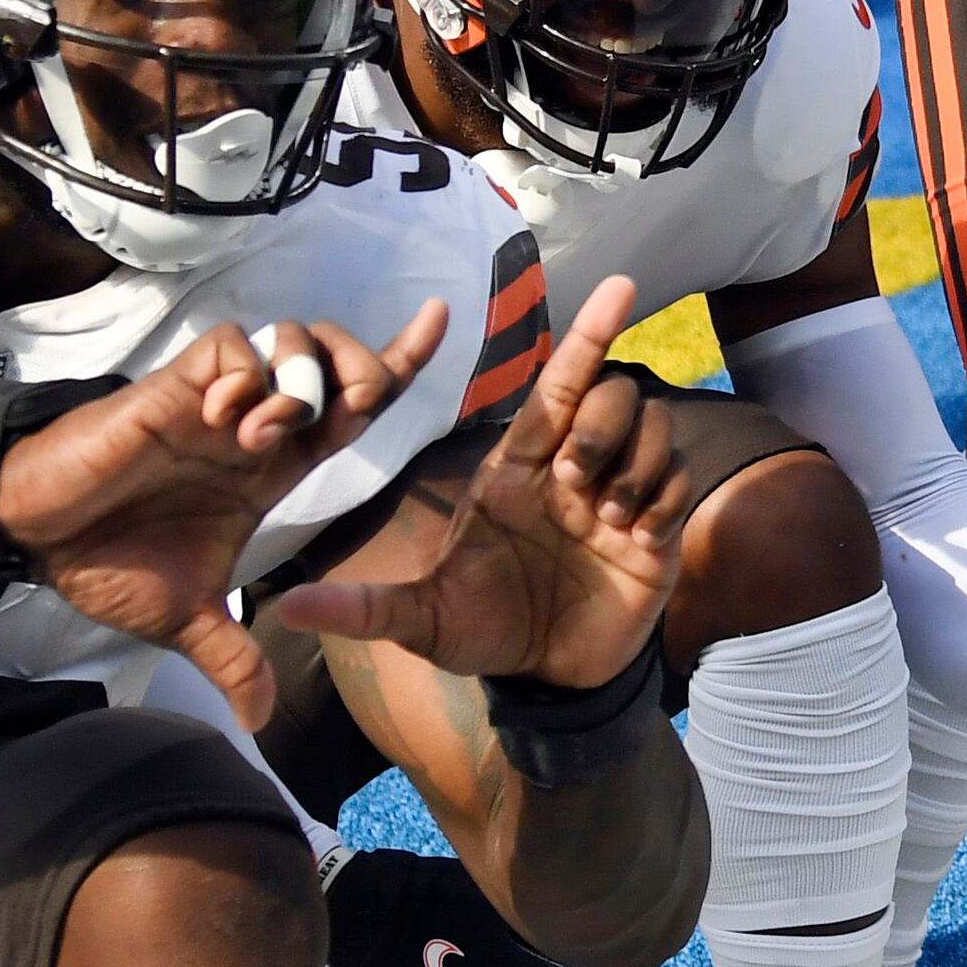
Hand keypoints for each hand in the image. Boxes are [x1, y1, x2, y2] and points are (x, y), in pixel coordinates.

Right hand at [0, 306, 445, 725]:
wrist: (37, 536)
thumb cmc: (108, 560)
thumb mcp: (183, 619)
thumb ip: (230, 658)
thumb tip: (258, 722)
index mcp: (272, 468)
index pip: (354, 406)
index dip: (399, 363)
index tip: (441, 321)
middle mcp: (255, 424)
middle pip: (339, 360)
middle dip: (364, 368)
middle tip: (345, 410)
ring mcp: (217, 402)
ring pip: (292, 341)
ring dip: (300, 381)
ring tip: (264, 432)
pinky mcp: (175, 388)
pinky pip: (230, 348)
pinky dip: (243, 374)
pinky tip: (221, 414)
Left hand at [280, 275, 696, 688]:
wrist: (547, 681)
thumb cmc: (484, 630)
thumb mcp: (421, 622)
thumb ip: (365, 608)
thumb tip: (286, 607)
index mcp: (518, 467)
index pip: (556, 384)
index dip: (587, 334)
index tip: (618, 285)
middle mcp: (573, 468)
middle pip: (610, 393)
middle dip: (599, 425)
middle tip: (576, 485)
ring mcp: (621, 494)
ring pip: (653, 426)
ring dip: (635, 462)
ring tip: (608, 518)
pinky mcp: (659, 529)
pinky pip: (680, 478)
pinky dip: (663, 496)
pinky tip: (635, 535)